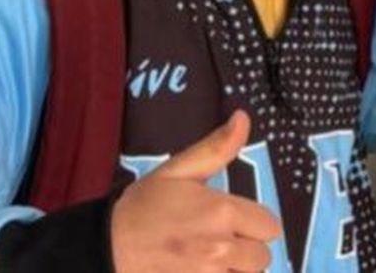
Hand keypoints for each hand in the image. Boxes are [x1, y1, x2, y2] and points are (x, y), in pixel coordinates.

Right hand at [110, 111, 281, 272]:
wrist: (105, 246)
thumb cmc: (141, 207)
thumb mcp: (177, 170)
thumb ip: (216, 148)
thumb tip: (243, 117)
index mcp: (222, 211)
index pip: (270, 226)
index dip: (254, 223)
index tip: (235, 222)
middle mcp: (221, 247)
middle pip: (262, 256)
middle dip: (246, 248)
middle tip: (219, 241)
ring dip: (233, 270)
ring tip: (209, 260)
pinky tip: (200, 271)